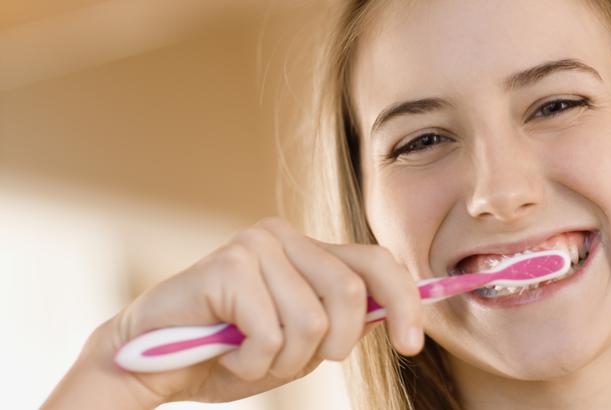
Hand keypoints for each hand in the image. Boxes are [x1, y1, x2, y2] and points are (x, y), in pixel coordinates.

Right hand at [50, 217, 423, 405]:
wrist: (151, 366)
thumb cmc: (228, 353)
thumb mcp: (299, 342)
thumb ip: (342, 320)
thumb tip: (395, 313)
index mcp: (308, 250)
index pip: (377, 262)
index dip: (405, 302)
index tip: (411, 346)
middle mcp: (284, 236)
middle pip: (351, 293)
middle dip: (335, 345)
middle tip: (294, 363)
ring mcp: (255, 246)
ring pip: (312, 321)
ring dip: (283, 361)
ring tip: (249, 357)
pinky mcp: (228, 266)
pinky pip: (271, 333)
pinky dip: (253, 363)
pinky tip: (226, 354)